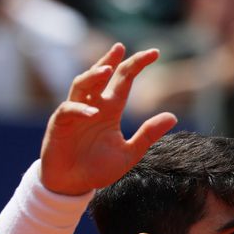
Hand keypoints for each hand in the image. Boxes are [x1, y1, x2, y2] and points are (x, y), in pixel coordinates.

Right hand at [40, 44, 177, 195]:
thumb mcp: (129, 153)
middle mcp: (93, 106)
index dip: (138, 65)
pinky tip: (92, 112)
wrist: (73, 186)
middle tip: (120, 47)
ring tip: (106, 70)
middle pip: (100, 75)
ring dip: (92, 76)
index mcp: (110, 110)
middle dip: (110, 60)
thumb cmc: (98, 168)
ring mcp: (75, 113)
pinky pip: (68, 110)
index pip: (125, 81)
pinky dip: (80, 109)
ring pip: (81, 85)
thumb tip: (173, 116)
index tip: (155, 53)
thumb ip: (148, 134)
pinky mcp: (60, 124)